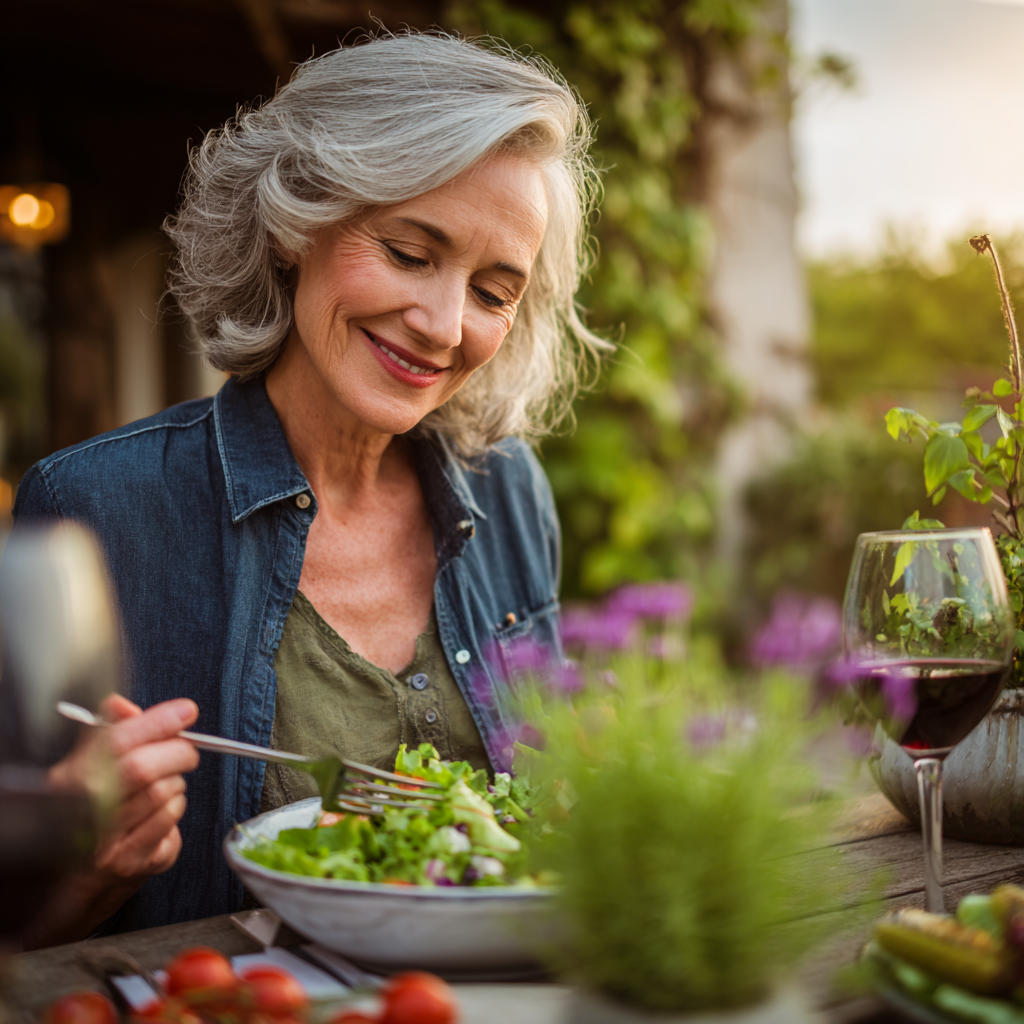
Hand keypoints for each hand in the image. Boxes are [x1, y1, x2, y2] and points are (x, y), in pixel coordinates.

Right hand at [25, 694, 199, 947]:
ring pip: (164, 795)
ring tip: (166, 783)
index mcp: (70, 782)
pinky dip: (176, 810)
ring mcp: (109, 844)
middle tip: (185, 750)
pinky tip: (162, 811)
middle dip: (177, 752)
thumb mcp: (79, 775)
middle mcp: (84, 815)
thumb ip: (103, 736)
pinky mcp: (134, 865)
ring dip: (176, 783)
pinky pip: (172, 823)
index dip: (157, 721)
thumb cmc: (77, 823)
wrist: (68, 890)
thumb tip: (122, 705)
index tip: (185, 710)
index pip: (117, 741)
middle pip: (144, 769)